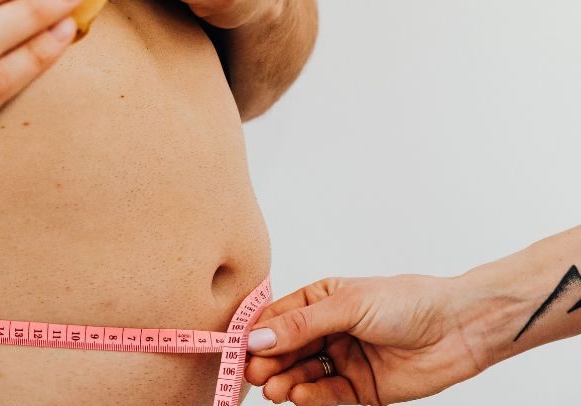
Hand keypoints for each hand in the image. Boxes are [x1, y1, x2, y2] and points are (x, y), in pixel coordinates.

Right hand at [244, 276, 486, 404]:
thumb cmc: (409, 301)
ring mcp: (343, 360)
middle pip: (285, 350)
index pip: (277, 318)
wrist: (461, 328)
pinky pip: (327, 395)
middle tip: (254, 374)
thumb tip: (257, 337)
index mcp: (320, 301)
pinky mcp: (360, 388)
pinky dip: (311, 397)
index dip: (255, 333)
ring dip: (285, 382)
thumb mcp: (348, 304)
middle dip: (268, 362)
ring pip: (302, 374)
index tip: (237, 348)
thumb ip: (302, 324)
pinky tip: (299, 396)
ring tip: (274, 389)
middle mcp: (328, 330)